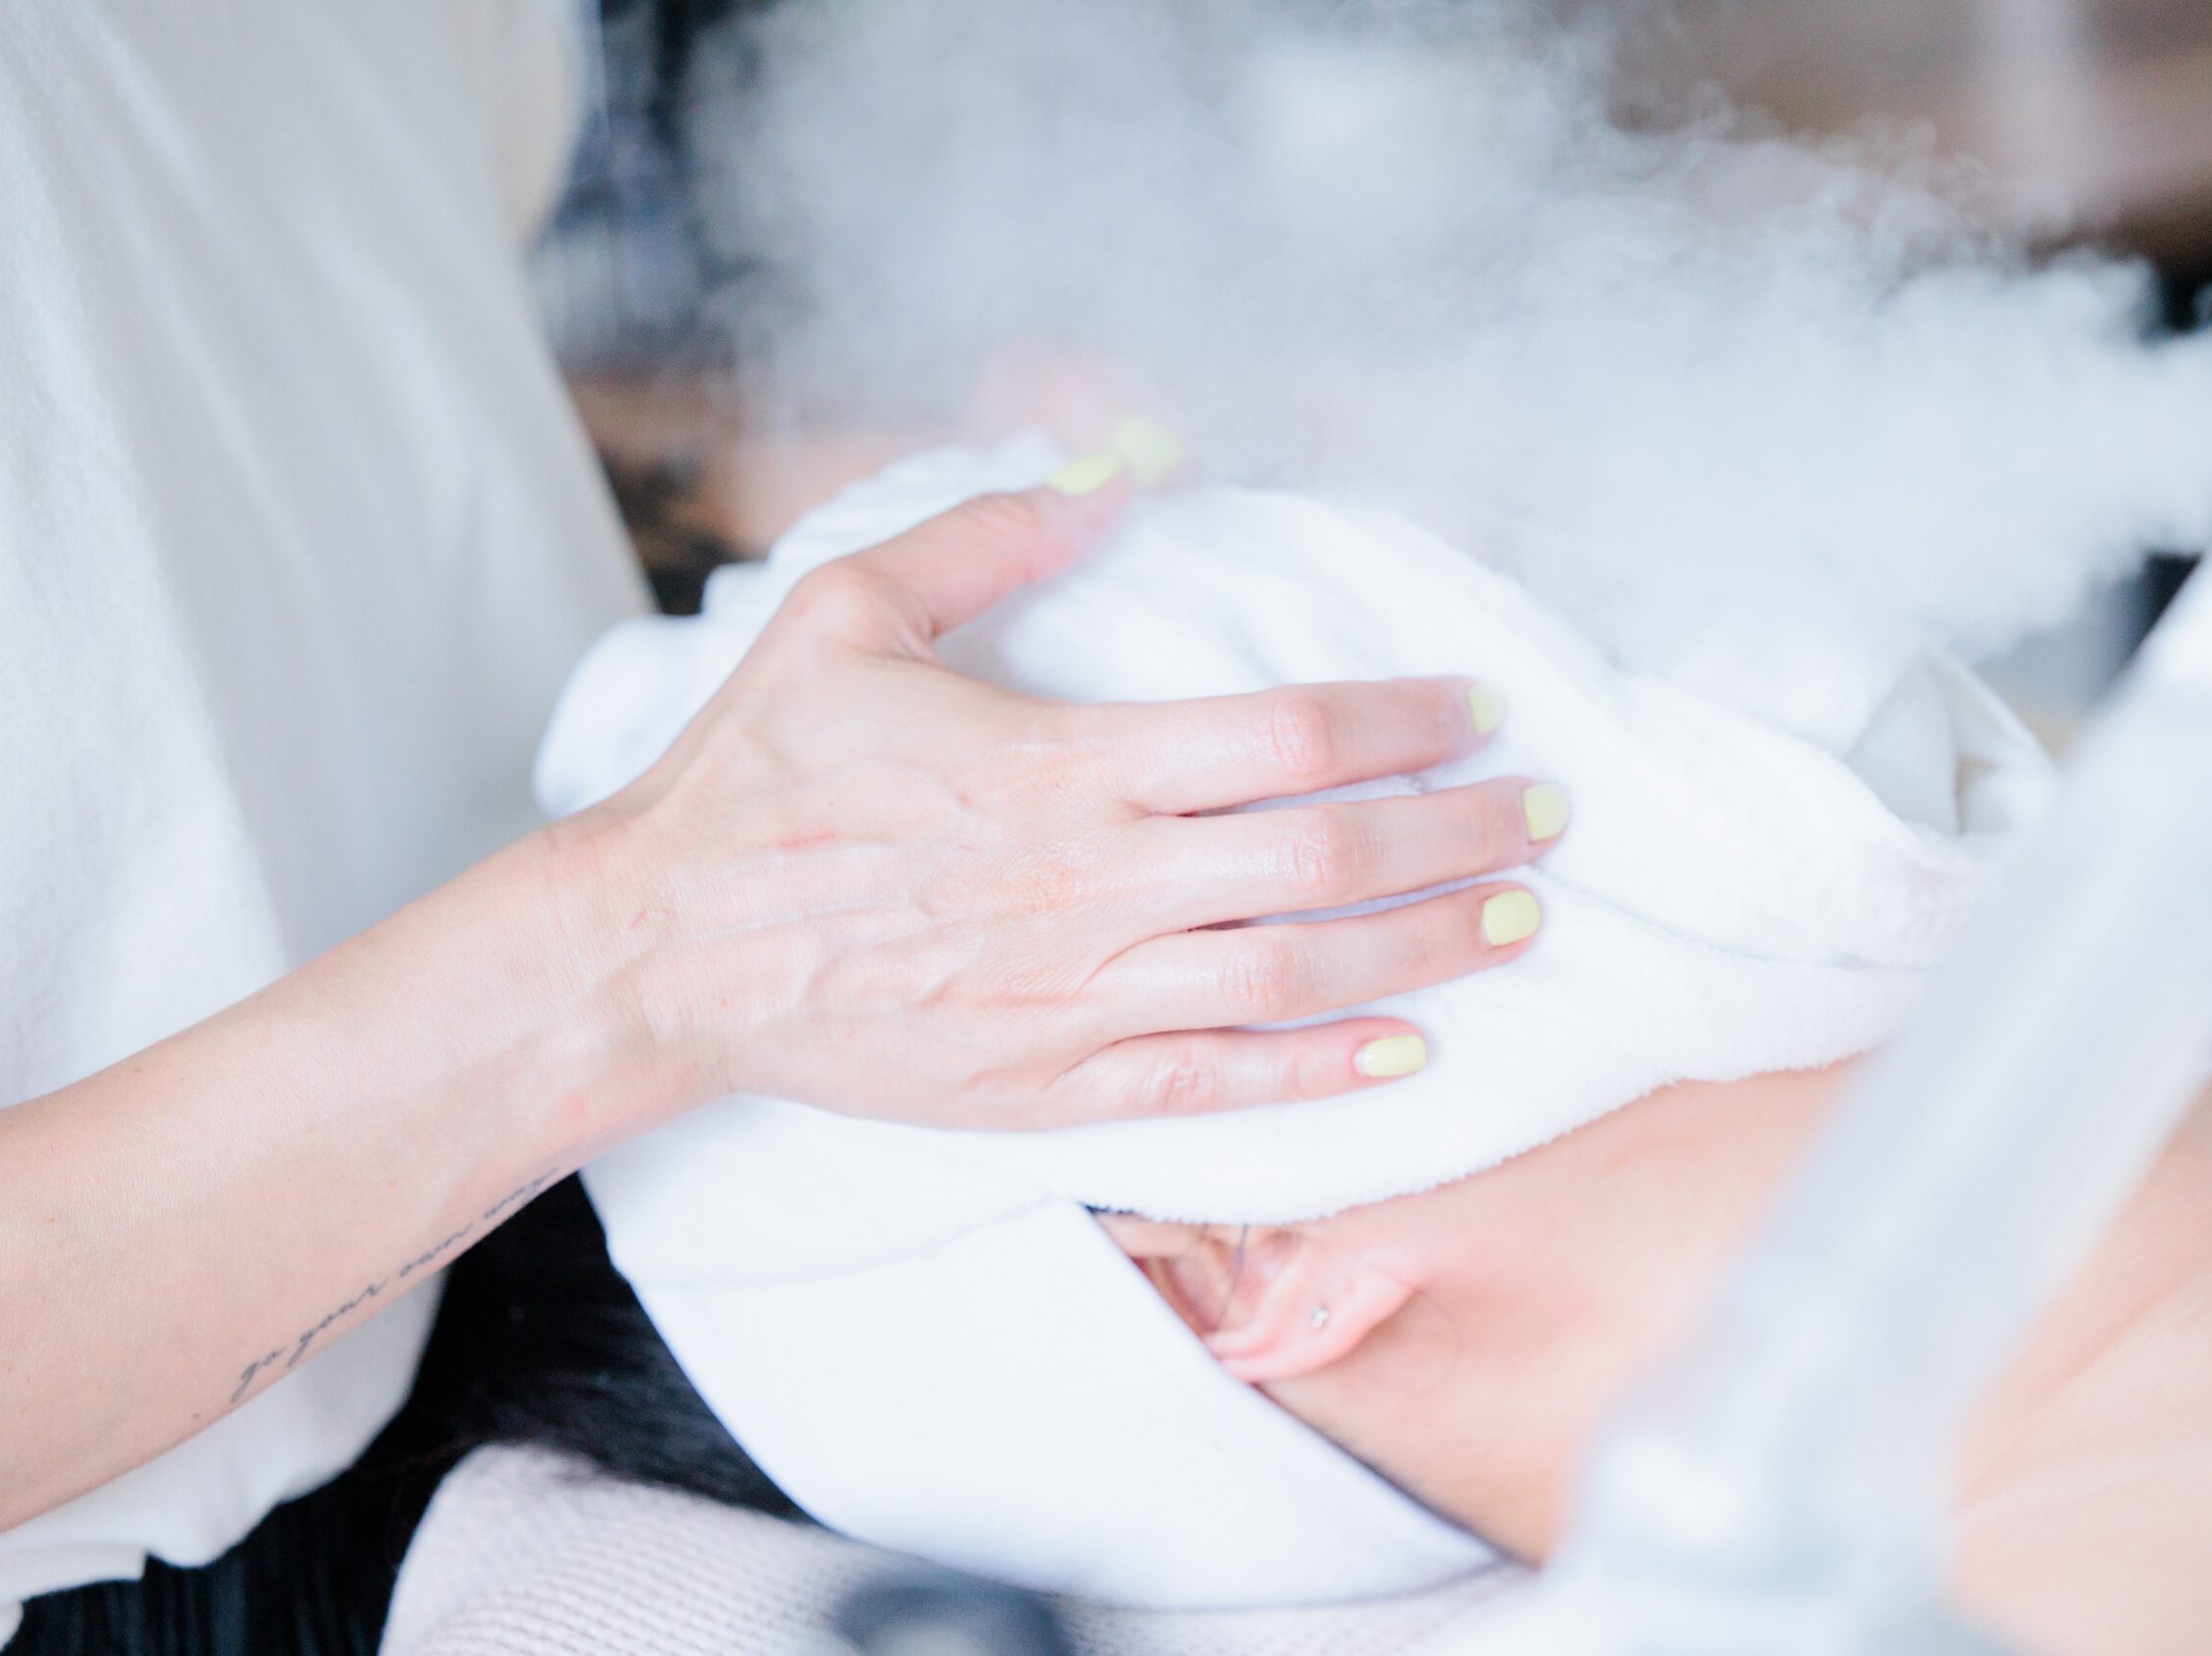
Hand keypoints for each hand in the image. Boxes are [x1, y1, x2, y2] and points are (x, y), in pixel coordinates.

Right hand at [552, 473, 1561, 1130]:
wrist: (661, 949)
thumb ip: (984, 539)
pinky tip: (1407, 1048)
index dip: (1408, 718)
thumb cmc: (754, 777)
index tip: (1475, 706)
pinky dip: (1321, 1069)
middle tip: (1549, 815)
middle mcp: (1093, 882)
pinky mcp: (1049, 1082)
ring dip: (1426, 948)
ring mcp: (1076, 995)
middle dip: (1460, 834)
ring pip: (1298, 976)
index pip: (1290, 735)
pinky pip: (1218, 1084)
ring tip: (1516, 922)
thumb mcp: (845, 614)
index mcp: (1062, 760)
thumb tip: (1107, 481)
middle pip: (1330, 856)